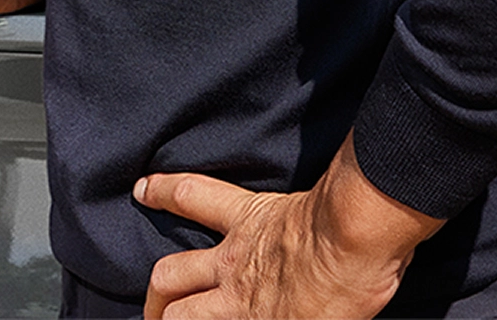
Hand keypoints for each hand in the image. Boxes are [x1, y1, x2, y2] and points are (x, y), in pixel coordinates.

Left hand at [138, 137, 442, 318]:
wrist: (353, 237)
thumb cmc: (352, 212)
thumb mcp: (322, 200)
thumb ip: (311, 209)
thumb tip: (335, 203)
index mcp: (250, 221)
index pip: (194, 196)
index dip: (165, 192)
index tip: (144, 188)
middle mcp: (235, 263)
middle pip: (170, 273)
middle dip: (155, 294)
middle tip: (151, 305)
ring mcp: (240, 301)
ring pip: (181, 316)